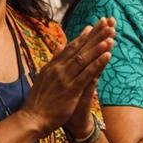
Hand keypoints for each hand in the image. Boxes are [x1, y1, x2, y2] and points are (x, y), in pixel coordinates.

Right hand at [22, 18, 114, 135]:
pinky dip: (97, 64)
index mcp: (53, 66)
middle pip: (79, 49)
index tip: (92, 26)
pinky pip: (87, 74)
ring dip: (98, 47)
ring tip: (109, 36)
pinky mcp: (71, 90)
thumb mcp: (43, 76)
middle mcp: (59, 69)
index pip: (70, 48)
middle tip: (105, 24)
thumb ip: (53, 61)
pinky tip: (107, 56)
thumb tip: (59, 46)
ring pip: (84, 59)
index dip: (82, 37)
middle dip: (93, 36)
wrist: (33, 118)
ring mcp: (65, 79)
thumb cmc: (39, 100)